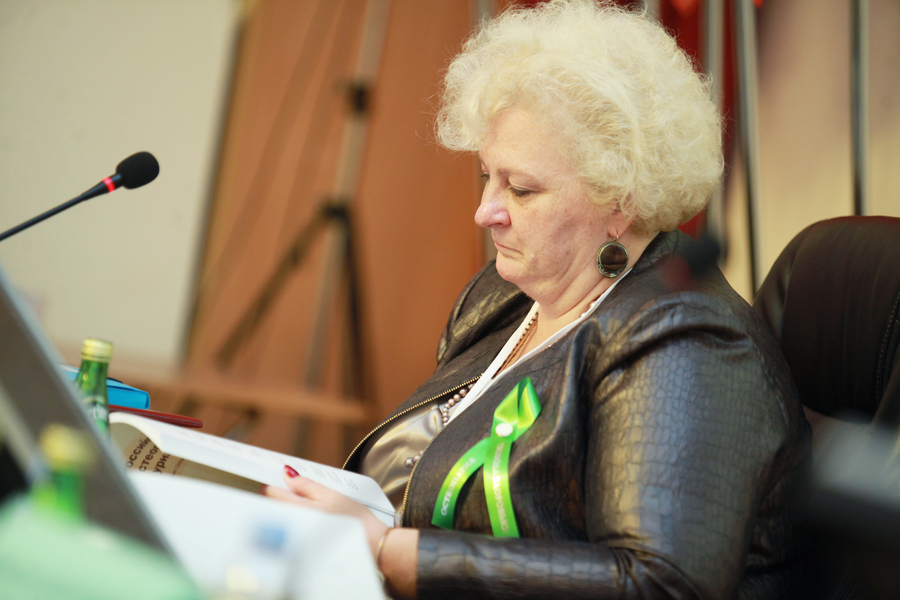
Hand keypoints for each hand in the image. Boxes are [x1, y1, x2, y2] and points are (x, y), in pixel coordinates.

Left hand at [263, 465, 388, 557]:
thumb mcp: (333, 495)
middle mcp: (295, 527)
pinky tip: (311, 520)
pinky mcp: (303, 549)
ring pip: (282, 519)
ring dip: (287, 509)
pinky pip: (290, 531)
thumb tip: (287, 475)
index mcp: (301, 511)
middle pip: (274, 508)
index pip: (273, 494)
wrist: (371, 546)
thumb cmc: (356, 521)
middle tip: (295, 491)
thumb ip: (307, 485)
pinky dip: (295, 522)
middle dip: (280, 497)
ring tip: (307, 507)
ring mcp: (297, 540)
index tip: (279, 480)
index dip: (273, 483)